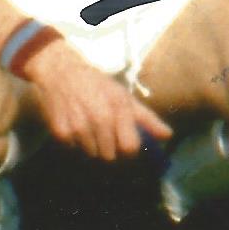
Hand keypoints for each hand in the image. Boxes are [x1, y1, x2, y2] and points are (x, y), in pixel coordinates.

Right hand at [23, 38, 171, 162]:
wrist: (60, 73)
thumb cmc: (97, 85)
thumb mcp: (124, 96)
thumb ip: (147, 118)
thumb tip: (168, 136)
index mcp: (119, 109)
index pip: (130, 148)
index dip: (130, 152)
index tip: (126, 147)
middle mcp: (100, 119)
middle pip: (110, 156)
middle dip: (111, 151)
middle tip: (107, 137)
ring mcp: (79, 127)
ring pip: (92, 155)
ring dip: (93, 148)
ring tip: (90, 129)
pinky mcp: (60, 133)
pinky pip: (73, 150)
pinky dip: (76, 144)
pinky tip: (76, 127)